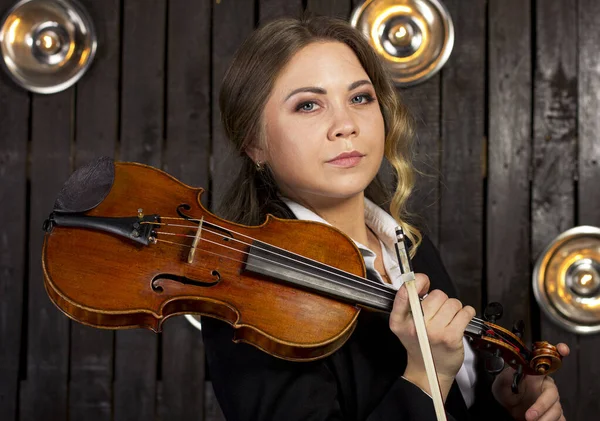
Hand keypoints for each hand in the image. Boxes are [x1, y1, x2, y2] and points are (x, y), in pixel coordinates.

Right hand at [389, 273, 475, 399]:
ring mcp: (433, 332)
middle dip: (441, 301)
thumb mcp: (404, 324)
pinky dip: (466, 313)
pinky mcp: (450, 338)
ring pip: (452, 303)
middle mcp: (415, 326)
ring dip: (454, 308)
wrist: (428, 372)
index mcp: (399, 320)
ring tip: (449, 319)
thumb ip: (407, 303)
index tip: (424, 283)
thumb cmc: (419, 344)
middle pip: (437, 295)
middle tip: (439, 313)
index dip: (418, 281)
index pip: (405, 292)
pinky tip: (460, 321)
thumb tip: (421, 280)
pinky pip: (465, 313)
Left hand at [492, 343, 569, 420]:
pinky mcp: (554, 414)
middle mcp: (546, 386)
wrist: (507, 411)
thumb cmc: (506, 393)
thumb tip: (513, 369)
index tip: (562, 349)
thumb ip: (506, 376)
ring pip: (556, 408)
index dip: (556, 353)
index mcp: (535, 374)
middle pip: (552, 392)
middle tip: (530, 415)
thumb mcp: (500, 384)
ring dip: (545, 418)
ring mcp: (551, 401)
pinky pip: (560, 419)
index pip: (547, 363)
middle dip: (542, 405)